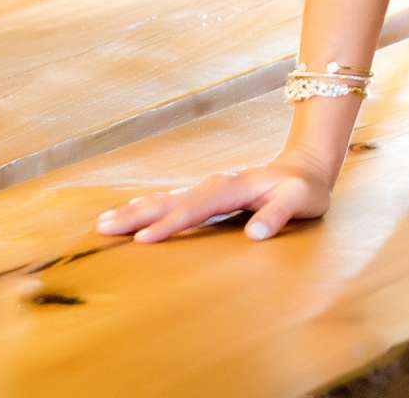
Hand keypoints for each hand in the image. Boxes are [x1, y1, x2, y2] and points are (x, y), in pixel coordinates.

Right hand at [94, 156, 331, 243]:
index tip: (142, 239)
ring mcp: (209, 187)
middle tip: (102, 228)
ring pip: (166, 198)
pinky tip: (130, 213)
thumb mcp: (301, 201)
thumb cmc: (303, 190)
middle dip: (137, 214)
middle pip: (171, 200)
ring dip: (136, 209)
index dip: (170, 224)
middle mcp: (216, 184)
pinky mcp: (207, 194)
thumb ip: (279, 215)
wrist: (305, 169)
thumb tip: (255, 234)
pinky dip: (149, 206)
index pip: (197, 208)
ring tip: (103, 222)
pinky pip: (172, 200)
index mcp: (234, 187)